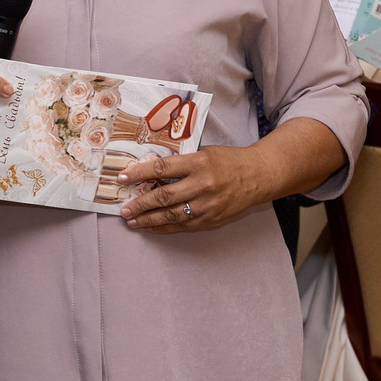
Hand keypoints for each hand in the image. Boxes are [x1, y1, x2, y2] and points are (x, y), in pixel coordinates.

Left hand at [117, 144, 275, 233]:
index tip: (122, 177)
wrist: (258, 176)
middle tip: (124, 209)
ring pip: (171, 216)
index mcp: (198, 163)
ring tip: (132, 221)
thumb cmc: (228, 161)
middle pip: (164, 197)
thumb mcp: (204, 153)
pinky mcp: (211, 220)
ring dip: (148, 220)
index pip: (161, 168)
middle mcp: (202, 185)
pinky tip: (151, 227)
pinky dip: (164, 227)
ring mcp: (207, 205)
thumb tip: (150, 169)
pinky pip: (183, 226)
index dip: (139, 173)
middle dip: (140, 204)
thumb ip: (180, 162)